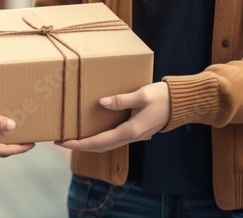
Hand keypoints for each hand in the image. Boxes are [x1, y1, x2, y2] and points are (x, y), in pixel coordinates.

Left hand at [55, 82, 170, 152]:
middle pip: (100, 147)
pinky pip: (112, 139)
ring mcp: (133, 136)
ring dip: (88, 143)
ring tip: (72, 138)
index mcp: (130, 130)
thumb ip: (121, 100)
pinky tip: (91, 132)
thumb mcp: (142, 95)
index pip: (99, 141)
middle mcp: (131, 136)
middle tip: (60, 141)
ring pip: (106, 145)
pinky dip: (98, 139)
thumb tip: (102, 103)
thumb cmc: (162, 97)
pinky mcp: (134, 131)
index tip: (64, 142)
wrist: (181, 104)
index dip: (80, 143)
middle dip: (79, 146)